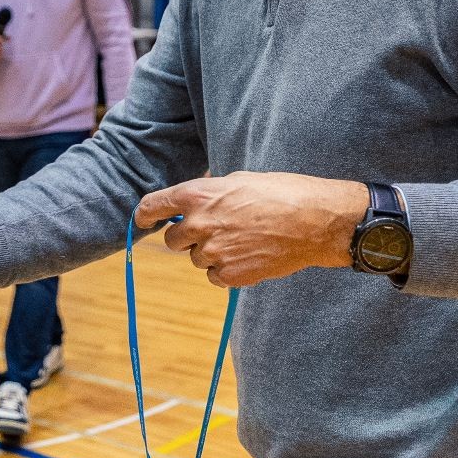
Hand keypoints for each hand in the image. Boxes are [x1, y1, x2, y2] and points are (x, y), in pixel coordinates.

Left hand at [134, 172, 369, 287]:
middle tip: (214, 230)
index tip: (143, 219)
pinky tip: (247, 257)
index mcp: (197, 194)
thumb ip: (209, 193)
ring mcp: (213, 252)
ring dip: (210, 253)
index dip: (145, 214)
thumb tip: (194, 203)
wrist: (314, 221)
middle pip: (173, 240)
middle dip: (187, 237)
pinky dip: (225, 271)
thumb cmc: (282, 193)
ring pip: (195, 259)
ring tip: (242, 241)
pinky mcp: (230, 275)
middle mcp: (199, 224)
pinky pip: (214, 277)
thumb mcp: (239, 180)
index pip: (153, 206)